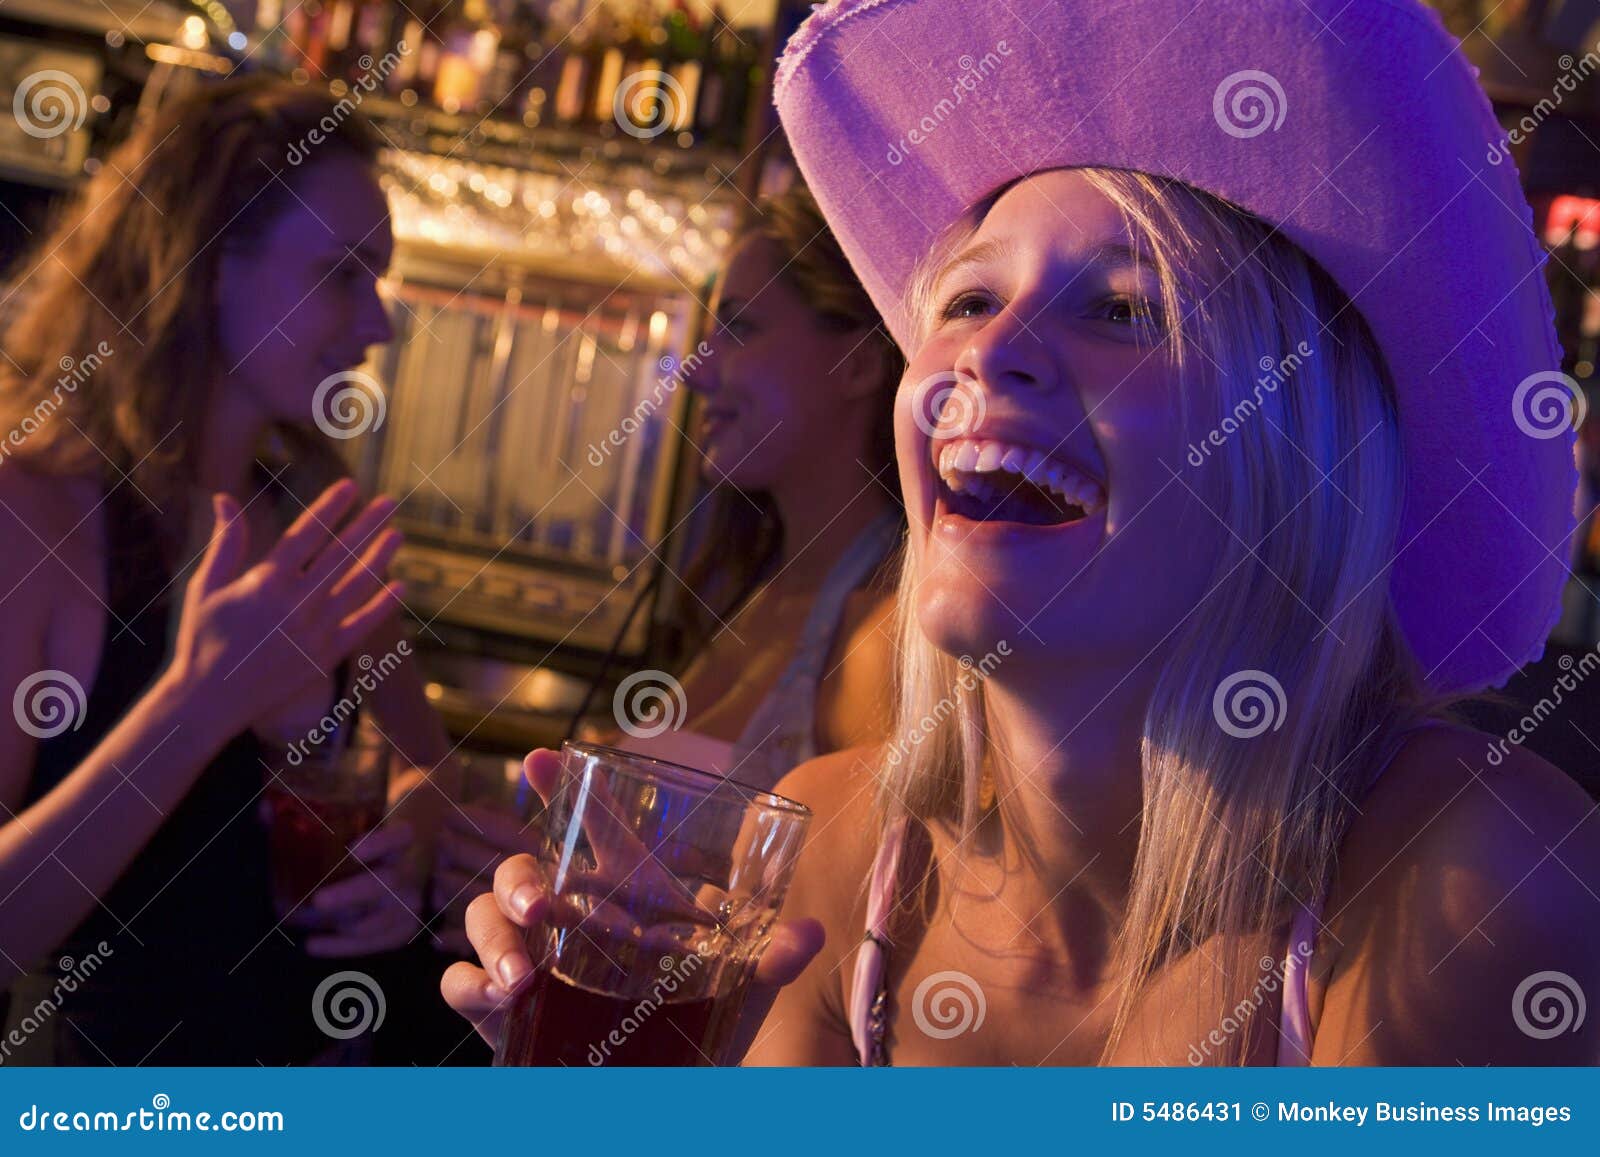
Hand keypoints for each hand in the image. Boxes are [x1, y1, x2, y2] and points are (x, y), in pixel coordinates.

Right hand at [170, 479, 404, 742]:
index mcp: (265, 582)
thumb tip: (225, 497)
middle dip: (366, 525)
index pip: (305, 534)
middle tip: (390, 502)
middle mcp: (295, 603)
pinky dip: (382, 607)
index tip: (349, 485)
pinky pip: (361, 627)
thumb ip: (226, 543)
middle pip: (339, 555)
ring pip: (356, 587)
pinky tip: (400, 587)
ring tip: (398, 535)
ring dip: (379, 559)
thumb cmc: (202, 638)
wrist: (208, 700)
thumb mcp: (205, 586)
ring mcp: (313, 631)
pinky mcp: (324, 657)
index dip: (329, 508)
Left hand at [303, 820, 425, 956]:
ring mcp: (407, 902)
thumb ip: (303, 817)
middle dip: (354, 893)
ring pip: (385, 919)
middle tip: (320, 901)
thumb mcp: (340, 829)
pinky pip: (379, 943)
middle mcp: (405, 872)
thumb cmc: (356, 845)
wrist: (388, 869)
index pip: (402, 837)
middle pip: (389, 882)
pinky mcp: (402, 928)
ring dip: (351, 927)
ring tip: (314, 926)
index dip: (381, 843)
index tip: (352, 849)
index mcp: (395, 842)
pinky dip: (345, 948)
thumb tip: (264, 811)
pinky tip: (313, 945)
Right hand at [439, 748, 825, 1061]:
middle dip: (517, 876)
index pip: (585, 827)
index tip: (539, 756)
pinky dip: (469, 986)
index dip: (557, 784)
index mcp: (618, 893)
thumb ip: (770, 961)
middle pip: (521, 869)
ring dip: (493, 938)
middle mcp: (564, 918)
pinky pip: (460, 985)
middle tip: (541, 904)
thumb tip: (812, 934)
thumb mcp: (738, 991)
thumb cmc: (696, 1026)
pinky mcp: (504, 1012)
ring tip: (521, 978)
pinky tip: (497, 1001)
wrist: (661, 1091)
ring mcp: (528, 961)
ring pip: (483, 918)